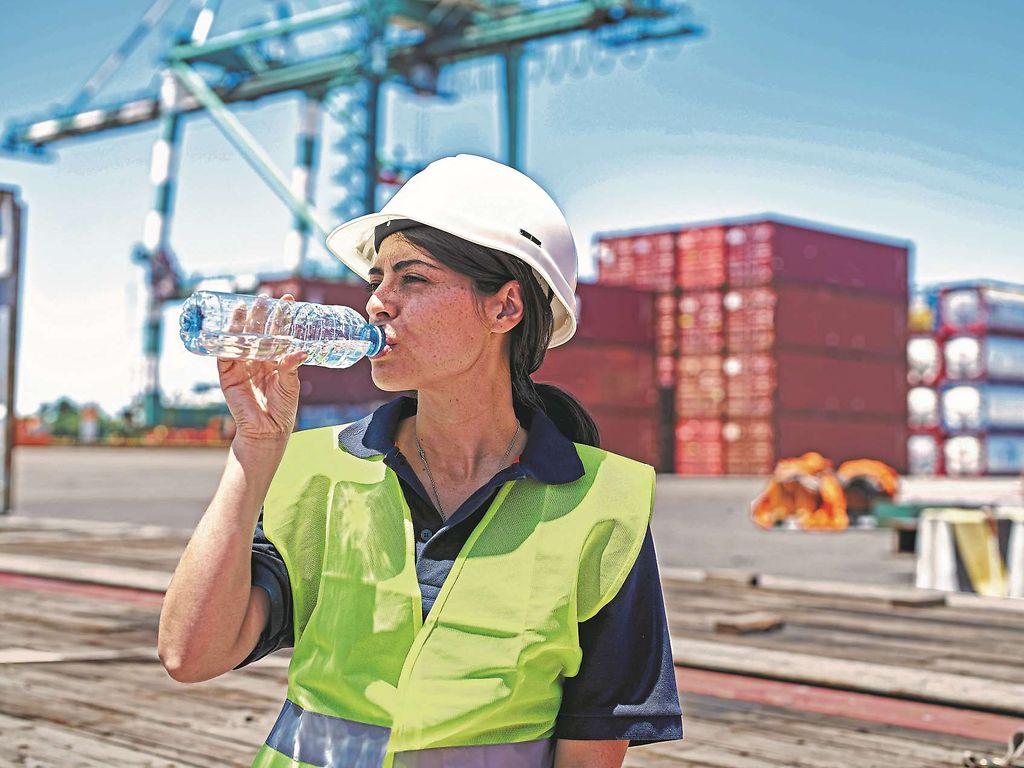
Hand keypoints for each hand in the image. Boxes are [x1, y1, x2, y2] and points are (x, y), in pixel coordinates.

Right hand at [217, 292, 307, 441]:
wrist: (267, 431)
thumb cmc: (282, 408)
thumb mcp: (290, 384)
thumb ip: (291, 366)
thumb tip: (300, 351)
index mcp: (274, 358)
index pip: (277, 332)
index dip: (281, 316)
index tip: (288, 299)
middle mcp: (257, 359)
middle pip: (257, 332)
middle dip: (260, 315)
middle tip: (265, 298)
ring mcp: (241, 366)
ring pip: (239, 340)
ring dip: (241, 324)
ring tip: (245, 306)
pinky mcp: (228, 376)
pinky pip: (224, 356)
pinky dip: (225, 343)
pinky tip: (229, 329)